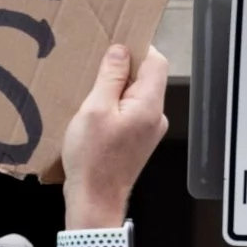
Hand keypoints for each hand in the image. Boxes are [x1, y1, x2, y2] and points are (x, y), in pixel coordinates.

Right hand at [61, 43, 168, 227]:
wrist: (94, 201)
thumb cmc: (93, 160)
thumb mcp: (94, 109)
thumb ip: (110, 77)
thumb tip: (121, 50)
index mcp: (149, 105)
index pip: (155, 61)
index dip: (136, 48)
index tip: (114, 45)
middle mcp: (155, 116)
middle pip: (146, 77)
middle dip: (121, 70)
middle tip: (95, 72)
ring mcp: (149, 130)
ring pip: (136, 95)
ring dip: (115, 90)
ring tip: (91, 97)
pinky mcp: (138, 140)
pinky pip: (130, 112)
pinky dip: (114, 107)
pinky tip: (94, 115)